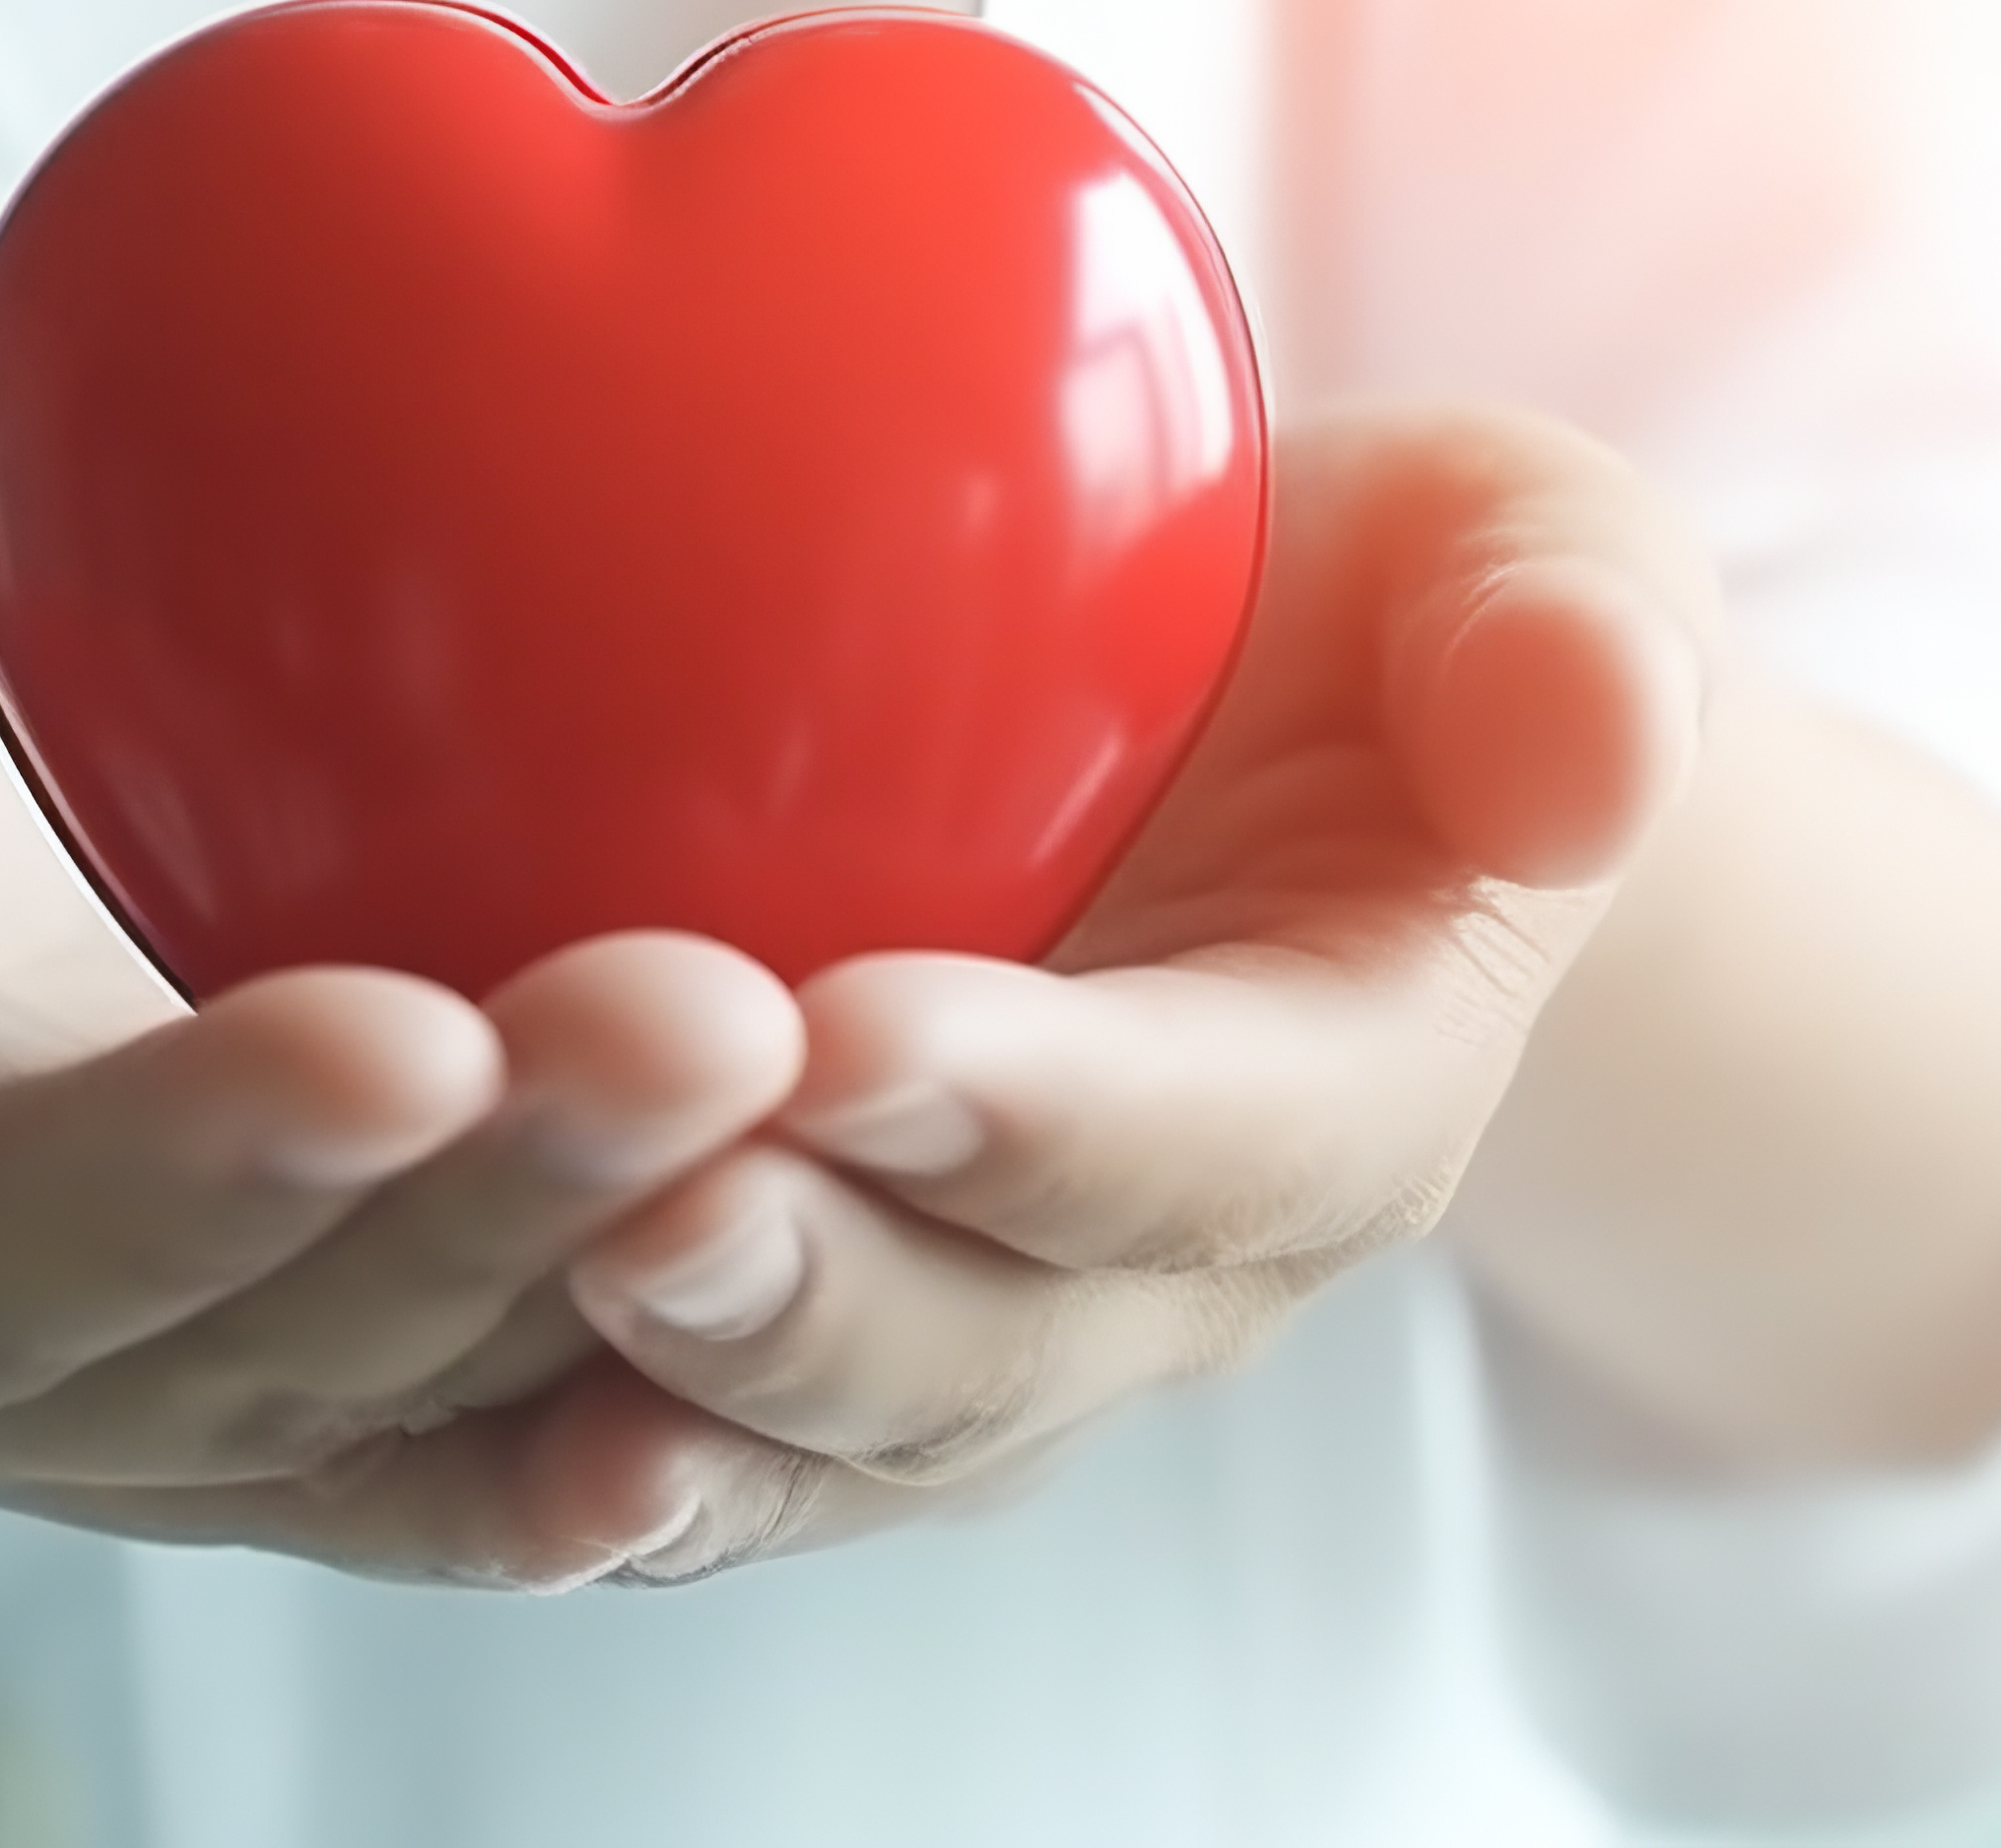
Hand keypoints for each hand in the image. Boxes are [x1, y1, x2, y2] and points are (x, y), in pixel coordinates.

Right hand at [0, 471, 796, 1581]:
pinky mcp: (224, 1232)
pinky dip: (632, 1301)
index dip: (178, 1173)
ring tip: (836, 1074)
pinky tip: (829, 1207)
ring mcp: (95, 1320)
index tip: (398, 1029)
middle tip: (719, 1017)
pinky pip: (450, 1327)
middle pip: (246, 1350)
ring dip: (620, 1250)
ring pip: (397, 1366)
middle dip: (495, 1210)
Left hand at [240, 403, 1714, 1583]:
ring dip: (662, 1394)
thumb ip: (1573, 639)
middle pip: (985, 1353)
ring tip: (521, 1301)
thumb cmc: (1399, 630)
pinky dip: (541, 1429)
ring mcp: (966, 1320)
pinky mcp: (791, 1305)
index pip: (1211, 1144)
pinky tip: (404, 1376)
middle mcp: (1153, 1274)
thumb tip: (1596, 738)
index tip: (869, 1036)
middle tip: (640, 1211)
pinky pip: (663, 1415)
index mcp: (1349, 1100)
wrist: (1277, 734)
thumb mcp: (1537, 564)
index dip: (1046, 1116)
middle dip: (814, 1298)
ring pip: (809, 1436)